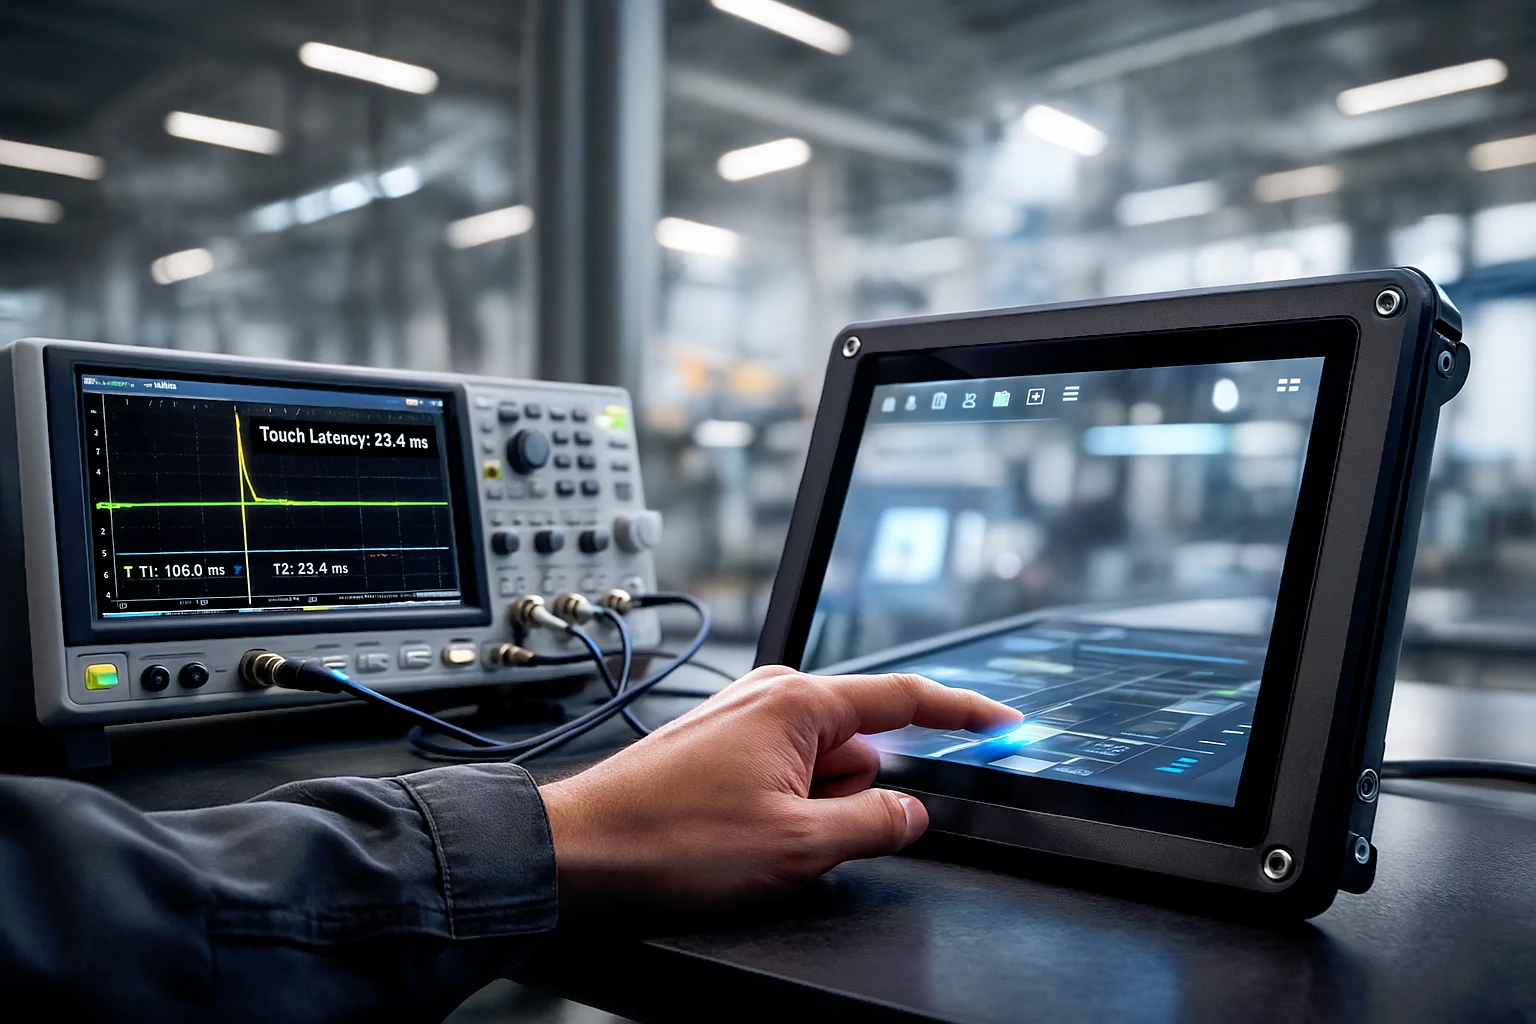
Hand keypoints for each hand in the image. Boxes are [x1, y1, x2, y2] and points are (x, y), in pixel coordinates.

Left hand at [538, 665, 1021, 913]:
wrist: (581, 852)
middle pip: (859, 746)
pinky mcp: (721, 747)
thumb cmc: (671, 839)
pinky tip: (740, 839)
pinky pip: (783, 776)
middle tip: (804, 840)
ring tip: (755, 843)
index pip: (907, 699)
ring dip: (812, 811)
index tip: (1005, 724)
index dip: (964, 714)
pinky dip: (783, 809)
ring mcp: (742, 720)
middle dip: (853, 797)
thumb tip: (911, 812)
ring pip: (819, 769)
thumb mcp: (798, 846)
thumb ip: (873, 824)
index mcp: (800, 702)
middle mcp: (771, 697)